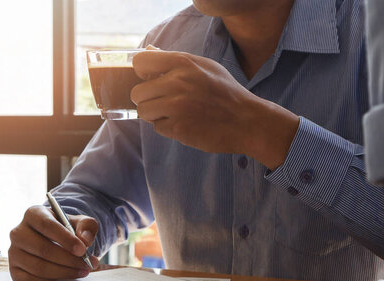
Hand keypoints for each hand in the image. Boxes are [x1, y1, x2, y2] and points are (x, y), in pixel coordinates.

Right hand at [8, 205, 98, 280]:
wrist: (55, 241)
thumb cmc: (67, 230)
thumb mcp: (80, 222)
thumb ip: (87, 227)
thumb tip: (85, 240)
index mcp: (33, 214)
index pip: (46, 225)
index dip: (65, 239)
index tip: (82, 250)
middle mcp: (18, 232)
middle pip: (43, 249)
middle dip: (68, 260)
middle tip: (87, 265)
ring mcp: (13, 252)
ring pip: (38, 267)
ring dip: (64, 272)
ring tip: (82, 270)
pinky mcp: (14, 270)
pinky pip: (32, 280)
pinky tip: (64, 275)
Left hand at [131, 49, 299, 168]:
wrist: (246, 121)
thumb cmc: (225, 92)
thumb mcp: (205, 66)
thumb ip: (175, 59)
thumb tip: (148, 50)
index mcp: (183, 63)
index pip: (140, 61)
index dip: (141, 72)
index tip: (150, 79)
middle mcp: (177, 82)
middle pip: (137, 92)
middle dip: (147, 99)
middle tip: (164, 102)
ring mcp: (177, 106)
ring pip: (143, 111)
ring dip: (154, 115)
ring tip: (174, 114)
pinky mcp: (178, 128)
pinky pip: (157, 127)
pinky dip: (168, 128)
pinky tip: (185, 124)